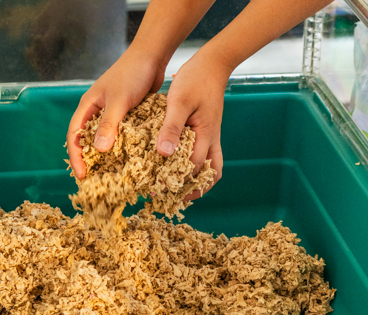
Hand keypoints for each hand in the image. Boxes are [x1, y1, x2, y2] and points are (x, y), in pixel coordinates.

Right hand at [67, 49, 165, 178]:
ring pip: (106, 140)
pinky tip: (132, 162)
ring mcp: (113, 114)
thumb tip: (99, 150)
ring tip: (113, 177)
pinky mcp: (128, 116)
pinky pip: (122, 137)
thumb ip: (109, 124)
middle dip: (90, 161)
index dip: (76, 157)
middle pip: (88, 141)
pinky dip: (124, 149)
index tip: (82, 176)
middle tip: (96, 182)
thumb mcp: (119, 100)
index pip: (74, 137)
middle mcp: (97, 112)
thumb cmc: (132, 74)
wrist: (152, 57)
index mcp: (87, 107)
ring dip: (108, 157)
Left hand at [157, 51, 231, 199]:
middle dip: (190, 189)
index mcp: (206, 136)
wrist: (212, 64)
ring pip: (211, 168)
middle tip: (169, 197)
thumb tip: (164, 154)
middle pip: (209, 175)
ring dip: (197, 181)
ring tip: (176, 189)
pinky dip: (195, 166)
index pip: (193, 168)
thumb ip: (171, 128)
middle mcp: (212, 140)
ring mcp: (212, 137)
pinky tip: (176, 165)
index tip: (155, 188)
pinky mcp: (207, 132)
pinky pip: (205, 156)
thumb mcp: (178, 101)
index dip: (175, 181)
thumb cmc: (195, 79)